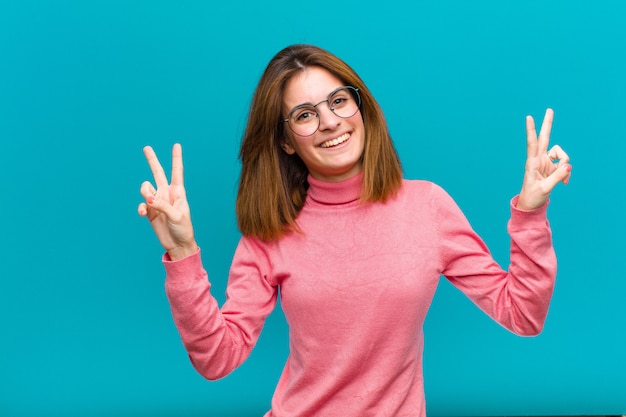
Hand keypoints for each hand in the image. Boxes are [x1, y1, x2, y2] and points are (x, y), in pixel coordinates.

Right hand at [138, 144, 197, 259]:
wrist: (178, 245)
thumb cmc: (183, 229)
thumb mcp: (176, 216)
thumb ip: (162, 205)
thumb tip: (147, 198)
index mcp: (178, 192)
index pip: (177, 172)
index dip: (176, 158)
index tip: (177, 145)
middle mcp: (167, 194)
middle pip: (158, 173)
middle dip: (152, 160)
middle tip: (146, 147)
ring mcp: (157, 202)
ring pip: (146, 188)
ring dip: (145, 191)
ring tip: (149, 202)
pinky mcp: (150, 212)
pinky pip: (141, 204)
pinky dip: (140, 207)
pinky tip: (142, 213)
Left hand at [517, 109, 571, 209]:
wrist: (532, 204)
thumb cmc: (533, 196)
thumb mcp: (545, 189)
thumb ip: (557, 177)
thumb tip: (568, 166)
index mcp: (532, 163)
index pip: (532, 143)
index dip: (531, 130)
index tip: (529, 117)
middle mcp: (538, 159)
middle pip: (544, 138)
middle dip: (548, 124)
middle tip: (549, 109)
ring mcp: (546, 162)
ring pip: (561, 154)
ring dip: (565, 164)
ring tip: (563, 179)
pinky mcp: (552, 167)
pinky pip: (564, 164)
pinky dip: (566, 171)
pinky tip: (564, 181)